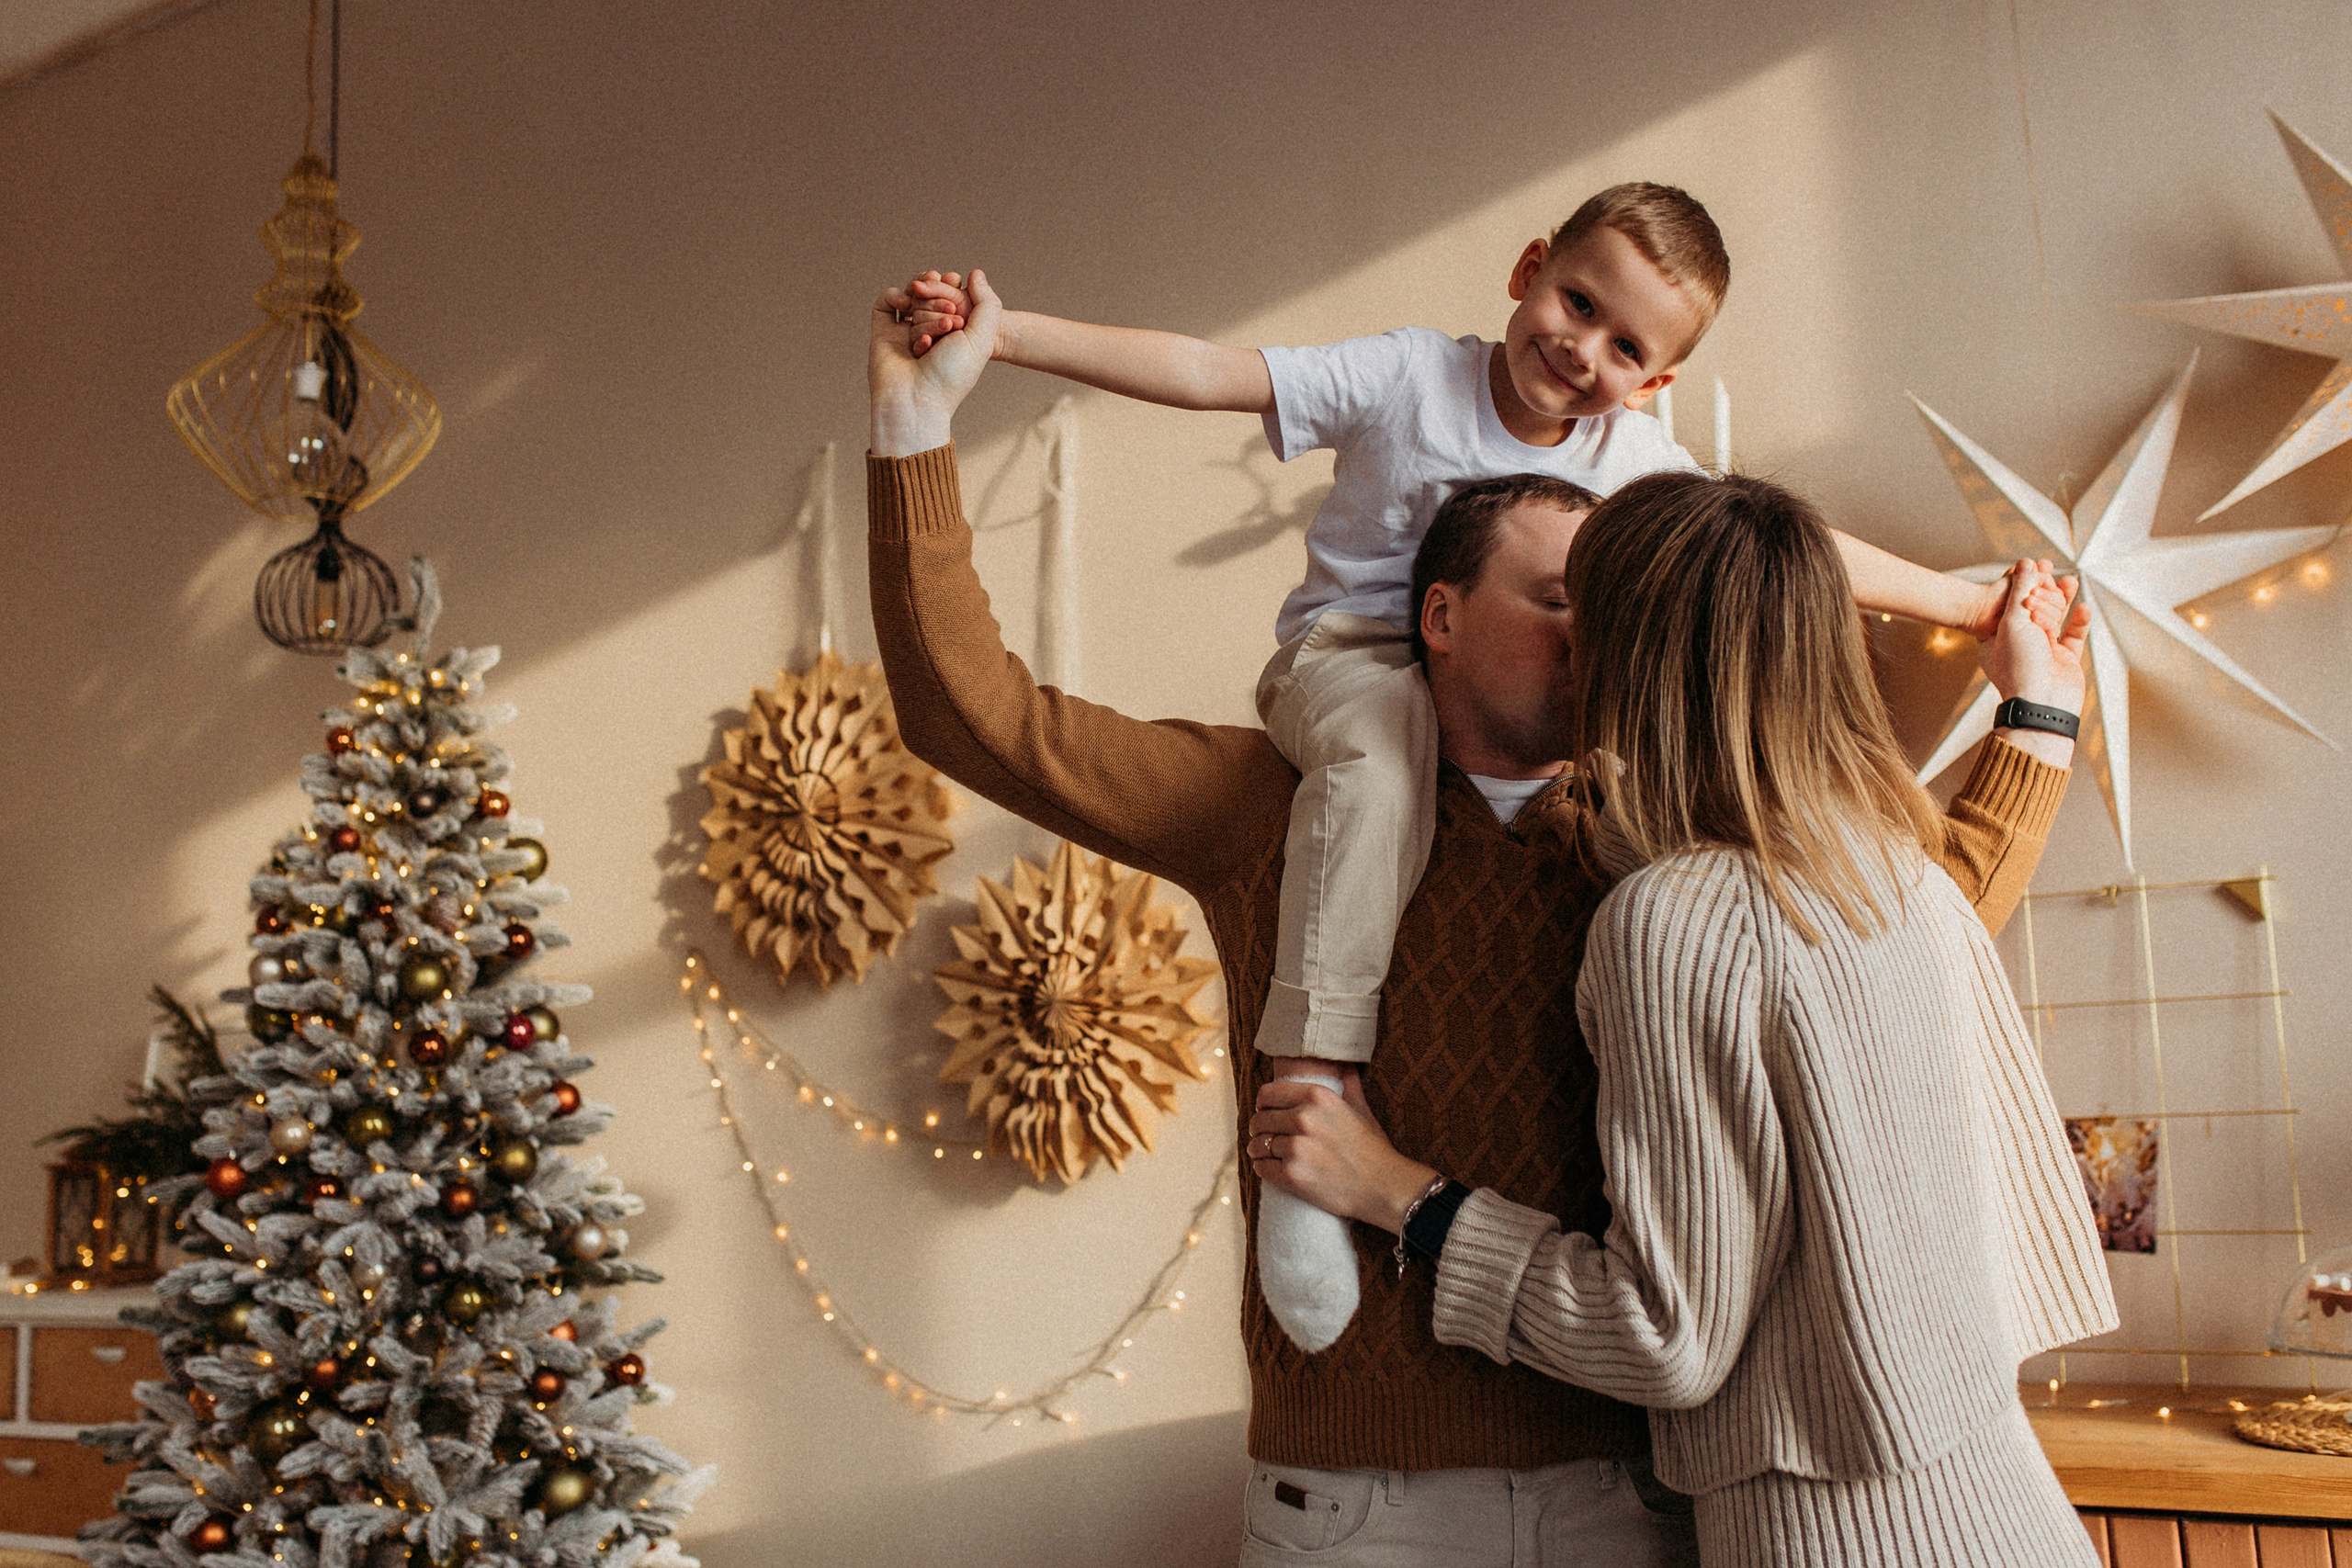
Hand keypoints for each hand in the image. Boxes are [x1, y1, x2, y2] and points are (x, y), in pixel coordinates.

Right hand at [869, 267, 1002, 455]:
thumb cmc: (951, 376)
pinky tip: (906, 307)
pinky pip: (887, 300)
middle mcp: (929, 332)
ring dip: (924, 306)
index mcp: (953, 335)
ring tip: (932, 328)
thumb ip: (987, 302)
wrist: (917, 400)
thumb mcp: (981, 338)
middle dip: (941, 301)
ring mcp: (905, 331)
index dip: (953, 288)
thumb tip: (975, 272)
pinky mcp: (883, 332)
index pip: (952, 295)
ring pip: (913, 298)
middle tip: (948, 322)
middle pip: (932, 294)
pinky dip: (896, 296)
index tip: (958, 291)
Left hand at [1249, 1070, 1437, 1233]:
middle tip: (1263, 1137)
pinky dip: (1262, 1169)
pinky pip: (1261, 1168)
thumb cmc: (1373, 1149)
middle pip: (1260, 1120)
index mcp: (1317, 1097)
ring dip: (1258, 1151)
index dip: (1262, 1104)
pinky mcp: (1292, 1175)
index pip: (1268, 1094)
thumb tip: (1347, 1067)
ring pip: (1257, 1145)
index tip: (1264, 1112)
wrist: (1384, 1188)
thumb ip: (1349, 1086)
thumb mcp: (1362, 1110)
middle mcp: (1304, 1118)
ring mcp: (1296, 1147)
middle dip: (1258, 1130)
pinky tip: (1269, 1169)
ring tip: (1263, 1154)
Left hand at [1982, 559, 2088, 766]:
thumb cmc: (2020, 667)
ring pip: (2054, 619)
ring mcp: (2041, 652)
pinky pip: (2073, 636)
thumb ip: (2020, 590)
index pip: (2009, 603)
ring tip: (2070, 581)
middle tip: (2051, 576)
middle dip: (2043, 591)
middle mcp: (2017, 645)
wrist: (2042, 703)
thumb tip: (2025, 564)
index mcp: (1995, 637)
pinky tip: (2083, 607)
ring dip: (2061, 600)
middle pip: (2033, 609)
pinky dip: (2078, 621)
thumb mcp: (2013, 621)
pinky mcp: (2063, 660)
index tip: (2035, 565)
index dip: (2022, 583)